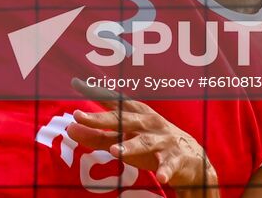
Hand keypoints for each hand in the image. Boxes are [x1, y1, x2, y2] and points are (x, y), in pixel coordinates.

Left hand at [68, 80, 218, 190]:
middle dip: (101, 118)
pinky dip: (165, 170)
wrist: (191, 159)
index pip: (113, 101)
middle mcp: (148, 123)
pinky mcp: (176, 159)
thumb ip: (97, 135)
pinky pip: (169, 166)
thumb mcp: (125, 137)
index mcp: (136, 114)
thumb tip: (69, 128)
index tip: (76, 84)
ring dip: (130, 146)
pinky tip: (161, 177)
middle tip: (78, 116)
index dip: (95, 93)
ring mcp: (162, 140)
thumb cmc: (152, 143)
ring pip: (144, 143)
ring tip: (115, 151)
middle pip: (122, 119)